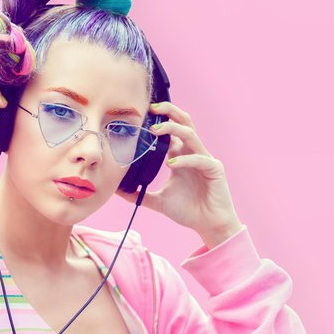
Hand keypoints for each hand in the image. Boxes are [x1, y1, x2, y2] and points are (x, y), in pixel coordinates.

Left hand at [115, 101, 243, 247]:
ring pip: (190, 135)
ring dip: (173, 129)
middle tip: (152, 108)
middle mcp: (192, 153)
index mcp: (180, 156)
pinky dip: (184, 160)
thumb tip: (118, 192)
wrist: (209, 225)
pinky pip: (199, 159)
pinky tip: (171, 165)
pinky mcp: (215, 169)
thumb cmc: (188, 211)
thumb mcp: (158, 201)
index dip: (159, 120)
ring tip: (155, 131)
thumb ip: (139, 194)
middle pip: (184, 122)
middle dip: (169, 112)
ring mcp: (205, 159)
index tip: (142, 114)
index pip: (171, 131)